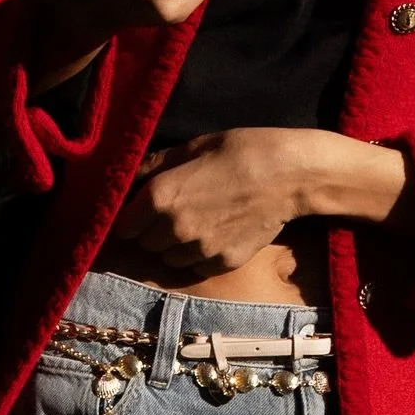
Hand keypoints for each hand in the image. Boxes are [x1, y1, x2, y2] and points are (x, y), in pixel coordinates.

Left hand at [112, 128, 414, 273]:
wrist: (291, 175)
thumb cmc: (240, 150)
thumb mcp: (193, 147)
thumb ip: (154, 166)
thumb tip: (126, 178)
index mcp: (160, 197)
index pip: (123, 226)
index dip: (129, 217)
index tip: (138, 210)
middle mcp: (174, 229)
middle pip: (144, 245)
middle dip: (150, 231)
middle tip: (170, 212)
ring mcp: (200, 251)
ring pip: (168, 260)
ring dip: (172, 246)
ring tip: (193, 223)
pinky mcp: (223, 263)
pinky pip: (195, 267)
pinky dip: (197, 256)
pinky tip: (214, 233)